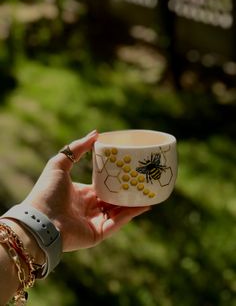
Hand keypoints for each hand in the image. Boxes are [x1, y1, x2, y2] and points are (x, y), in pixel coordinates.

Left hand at [22, 130, 149, 251]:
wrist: (40, 220)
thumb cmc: (47, 192)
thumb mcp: (59, 164)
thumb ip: (76, 148)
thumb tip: (95, 133)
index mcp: (81, 195)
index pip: (101, 188)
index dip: (114, 180)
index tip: (127, 171)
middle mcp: (88, 209)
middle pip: (112, 200)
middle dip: (127, 193)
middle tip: (142, 182)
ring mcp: (94, 222)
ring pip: (119, 212)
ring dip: (133, 204)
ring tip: (148, 193)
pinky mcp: (98, 234)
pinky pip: (118, 223)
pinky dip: (131, 215)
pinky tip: (145, 205)